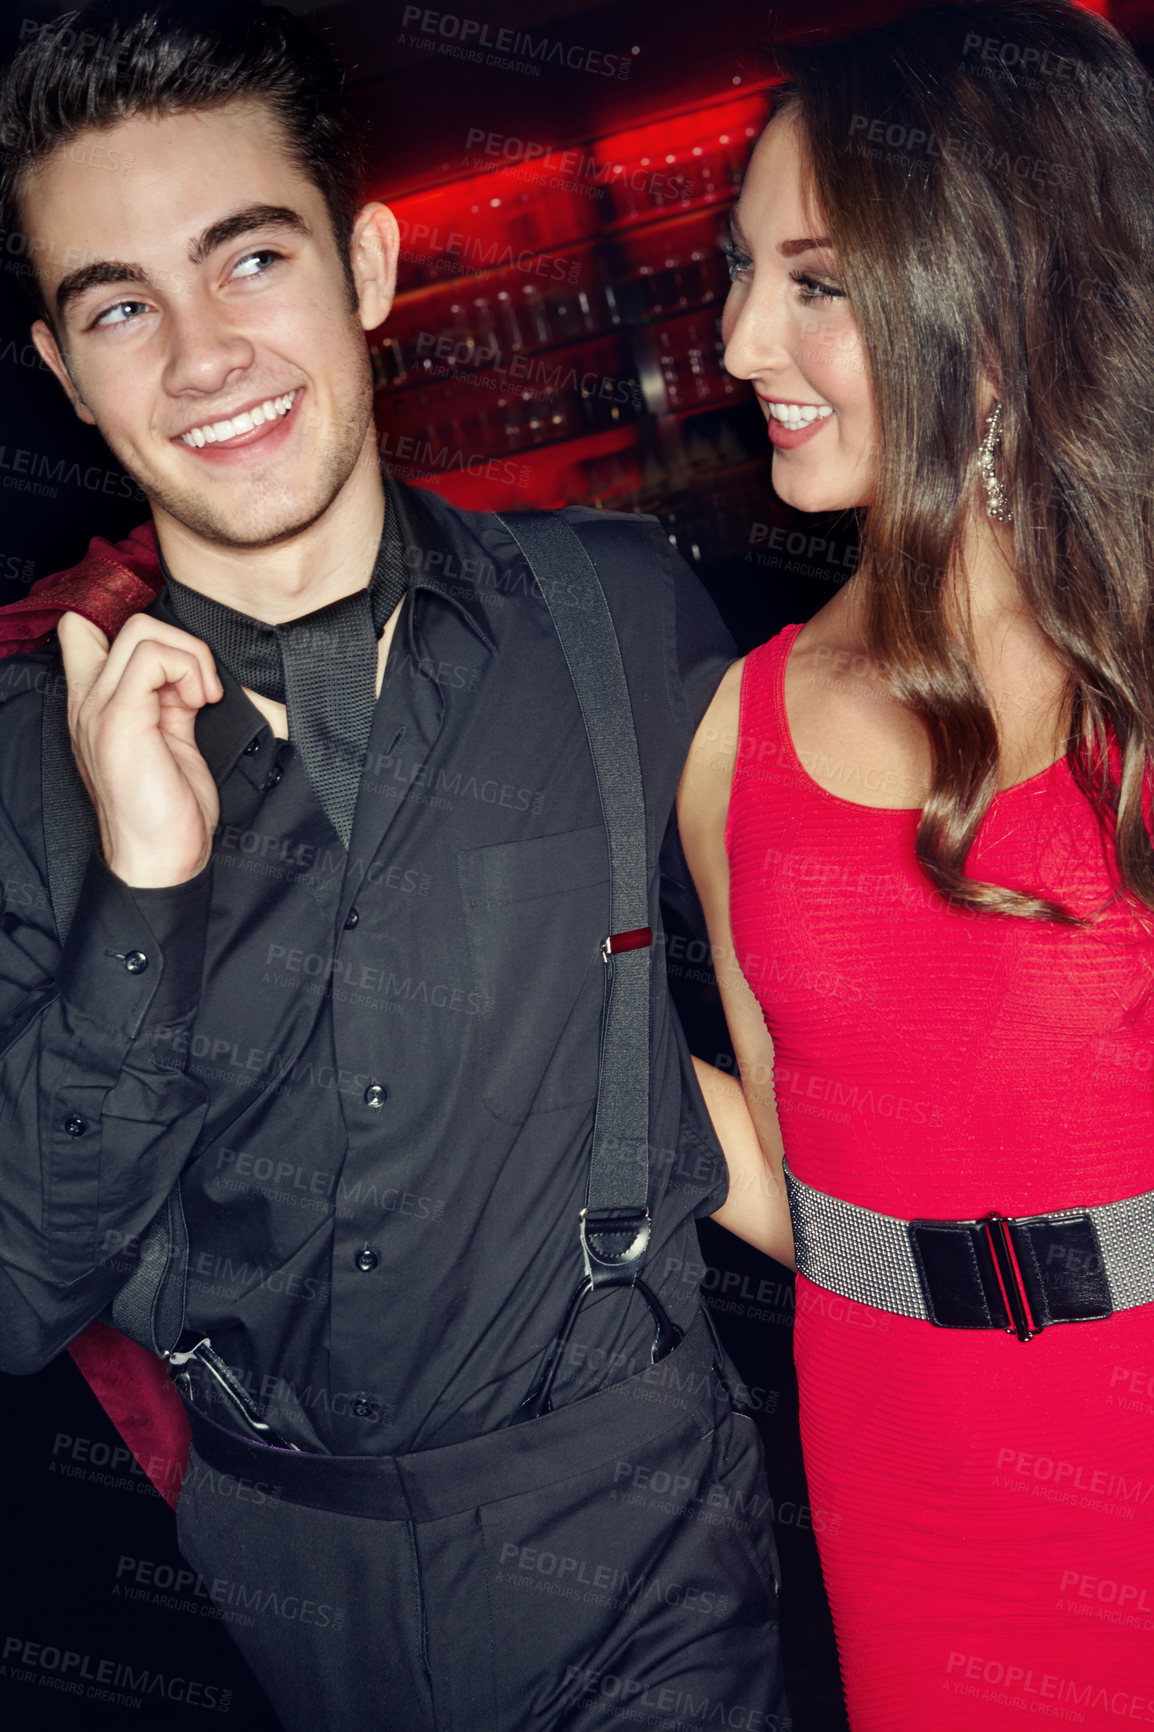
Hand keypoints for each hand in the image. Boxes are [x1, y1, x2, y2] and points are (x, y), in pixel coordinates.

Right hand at [58, 610, 223, 887]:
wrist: (160, 858)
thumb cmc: (167, 808)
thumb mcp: (168, 739)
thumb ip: (168, 699)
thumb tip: (190, 670)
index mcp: (95, 704)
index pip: (84, 632)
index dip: (144, 635)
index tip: (179, 669)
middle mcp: (88, 701)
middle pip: (132, 623)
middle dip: (183, 646)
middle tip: (201, 692)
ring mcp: (98, 708)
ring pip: (143, 631)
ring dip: (189, 657)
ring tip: (201, 699)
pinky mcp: (119, 719)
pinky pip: (152, 656)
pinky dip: (188, 668)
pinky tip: (201, 703)